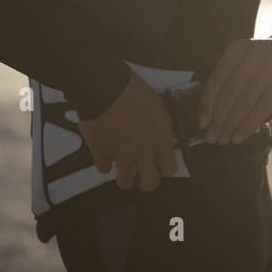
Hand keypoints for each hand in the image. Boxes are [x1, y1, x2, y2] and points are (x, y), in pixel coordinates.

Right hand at [77, 72, 177, 191]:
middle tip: (142, 175)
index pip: (170, 169)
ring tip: (124, 169)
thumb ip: (165, 126)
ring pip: (126, 183)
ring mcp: (121, 154)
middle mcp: (142, 150)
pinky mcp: (101, 152)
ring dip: (125, 177)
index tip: (160, 167)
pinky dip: (105, 164)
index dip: (165, 170)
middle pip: (150, 183)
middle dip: (147, 182)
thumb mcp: (158, 105)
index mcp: (159, 138)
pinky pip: (103, 169)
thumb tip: (169, 139)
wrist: (106, 88)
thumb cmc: (132, 91)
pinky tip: (107, 154)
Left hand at [198, 37, 271, 144]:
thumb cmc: (266, 60)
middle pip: (228, 95)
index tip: (202, 123)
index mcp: (236, 50)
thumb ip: (230, 77)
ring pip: (243, 104)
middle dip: (218, 120)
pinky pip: (260, 110)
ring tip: (224, 140)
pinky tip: (240, 136)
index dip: (206, 105)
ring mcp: (268, 71)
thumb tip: (212, 113)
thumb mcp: (246, 57)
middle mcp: (251, 57)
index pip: (216, 81)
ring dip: (231, 126)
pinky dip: (247, 126)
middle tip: (211, 137)